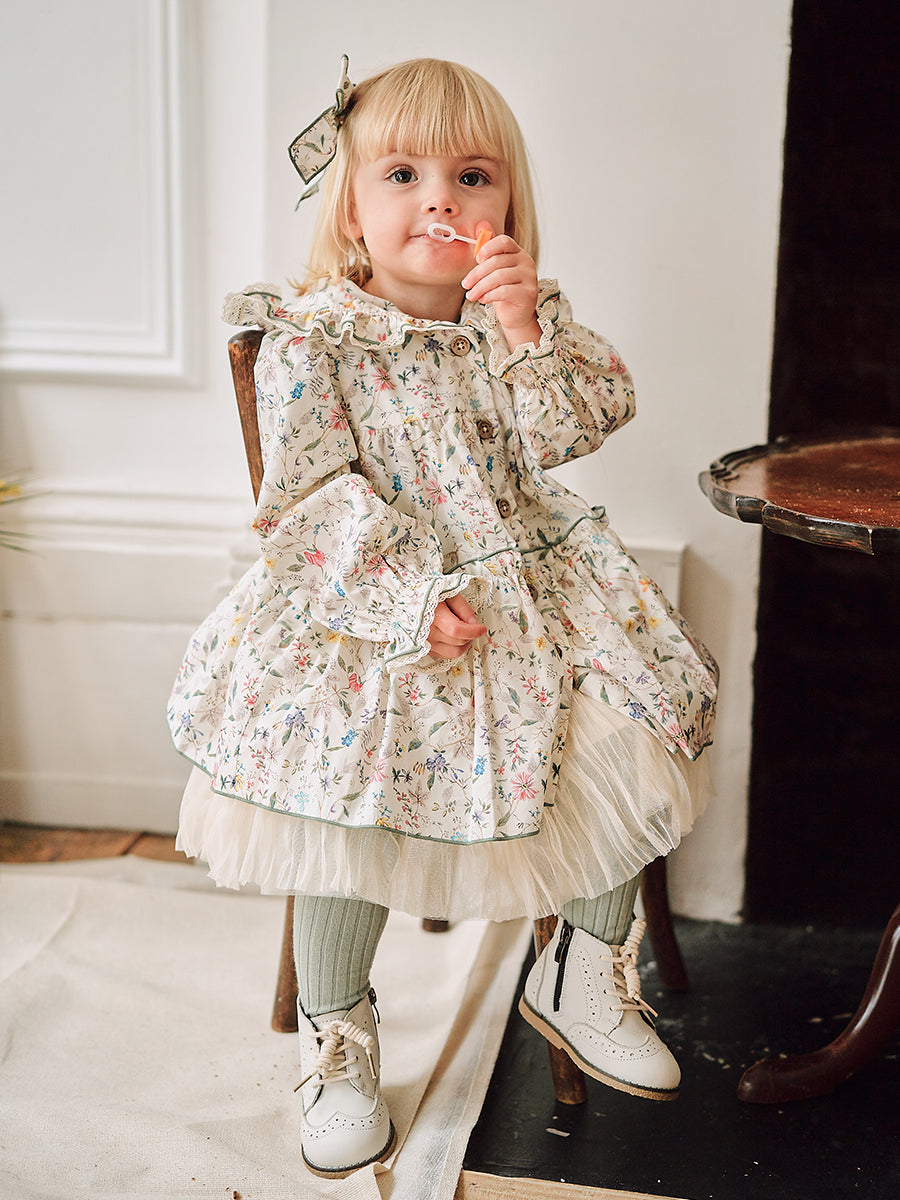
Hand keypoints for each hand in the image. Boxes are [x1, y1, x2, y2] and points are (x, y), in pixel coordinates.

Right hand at [427, 593, 486, 659]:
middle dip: (471, 634)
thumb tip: (474, 624)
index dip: (473, 631)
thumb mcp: (447, 595)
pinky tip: (453, 637)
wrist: (404, 603)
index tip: (482, 628)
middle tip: (471, 624)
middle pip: (458, 641)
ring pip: (454, 652)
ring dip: (464, 643)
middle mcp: (427, 633)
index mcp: (432, 616)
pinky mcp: (425, 650)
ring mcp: (425, 644)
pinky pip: (446, 654)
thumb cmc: (426, 596)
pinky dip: (454, 647)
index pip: (457, 630)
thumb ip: (463, 608)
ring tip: (464, 631)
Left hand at [461, 226, 541, 348]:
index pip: (504, 241)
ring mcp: (530, 277)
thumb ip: (488, 253)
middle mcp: (526, 262)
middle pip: (497, 261)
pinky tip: (483, 300)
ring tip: (471, 295)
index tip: (476, 260)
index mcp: (518, 253)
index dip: (488, 248)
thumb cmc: (504, 292)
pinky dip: (489, 295)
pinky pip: (504, 291)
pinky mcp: (528, 293)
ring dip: (480, 287)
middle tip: (465, 284)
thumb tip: (480, 227)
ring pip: (499, 277)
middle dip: (476, 274)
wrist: (516, 315)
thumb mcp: (494, 272)